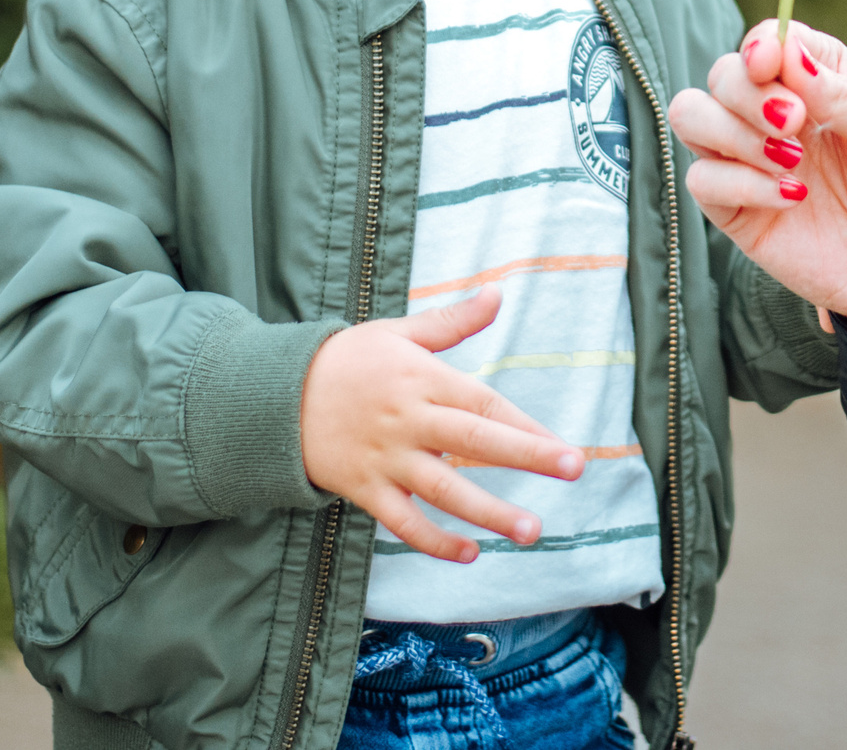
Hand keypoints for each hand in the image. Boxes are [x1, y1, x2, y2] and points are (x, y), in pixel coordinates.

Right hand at [299, 287, 583, 560]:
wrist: (272, 396)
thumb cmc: (347, 360)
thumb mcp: (399, 332)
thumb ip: (453, 321)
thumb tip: (498, 291)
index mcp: (423, 380)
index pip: (486, 404)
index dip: (528, 426)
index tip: (566, 447)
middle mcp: (409, 421)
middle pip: (475, 441)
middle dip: (527, 456)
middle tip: (573, 470)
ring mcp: (386, 458)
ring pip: (444, 490)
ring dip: (490, 512)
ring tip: (531, 530)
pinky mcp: (364, 488)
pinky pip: (403, 522)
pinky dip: (434, 542)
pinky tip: (469, 554)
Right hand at [667, 21, 846, 345]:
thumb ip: (843, 93)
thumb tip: (785, 53)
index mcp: (823, 81)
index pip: (768, 40)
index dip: (761, 46)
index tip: (771, 66)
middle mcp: (779, 115)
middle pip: (722, 74)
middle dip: (748, 94)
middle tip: (796, 123)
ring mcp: (755, 163)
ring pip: (691, 117)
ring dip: (731, 131)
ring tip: (790, 158)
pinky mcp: (741, 214)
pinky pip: (702, 181)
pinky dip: (739, 183)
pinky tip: (792, 197)